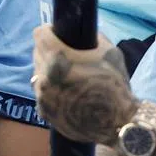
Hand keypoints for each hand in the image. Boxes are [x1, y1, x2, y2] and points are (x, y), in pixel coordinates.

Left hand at [32, 25, 136, 144]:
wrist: (117, 124)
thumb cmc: (114, 86)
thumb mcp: (109, 52)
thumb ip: (92, 38)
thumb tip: (81, 32)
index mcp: (58, 57)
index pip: (40, 34)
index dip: (48, 31)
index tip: (55, 33)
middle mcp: (44, 75)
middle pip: (38, 52)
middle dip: (48, 50)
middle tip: (63, 54)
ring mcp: (42, 94)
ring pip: (37, 71)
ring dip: (47, 69)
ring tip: (64, 73)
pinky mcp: (43, 110)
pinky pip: (41, 91)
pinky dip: (49, 88)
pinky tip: (62, 90)